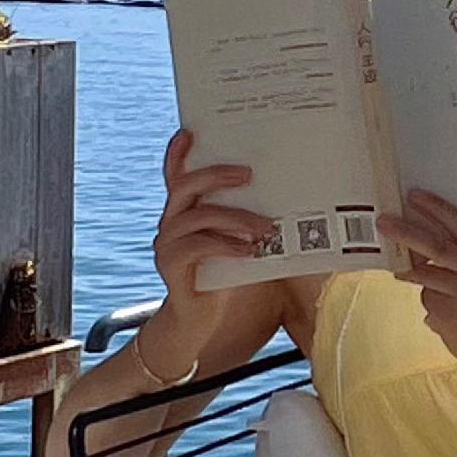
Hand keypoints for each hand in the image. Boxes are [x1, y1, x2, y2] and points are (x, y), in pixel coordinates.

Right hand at [155, 124, 277, 304]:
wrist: (203, 324)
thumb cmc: (228, 278)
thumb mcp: (241, 244)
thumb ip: (250, 220)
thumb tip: (289, 197)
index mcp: (184, 212)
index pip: (176, 176)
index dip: (178, 154)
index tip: (190, 132)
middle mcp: (170, 223)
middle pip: (185, 186)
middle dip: (216, 175)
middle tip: (248, 173)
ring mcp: (167, 244)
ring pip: (197, 216)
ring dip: (235, 217)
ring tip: (266, 227)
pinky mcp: (171, 266)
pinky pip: (197, 246)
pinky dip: (225, 245)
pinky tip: (248, 251)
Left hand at [382, 190, 456, 396]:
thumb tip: (421, 230)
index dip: (435, 208)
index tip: (413, 196)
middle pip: (437, 246)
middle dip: (406, 232)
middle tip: (383, 222)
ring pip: (426, 273)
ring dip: (409, 270)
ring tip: (402, 268)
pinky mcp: (453, 316)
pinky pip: (427, 298)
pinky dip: (428, 299)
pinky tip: (444, 309)